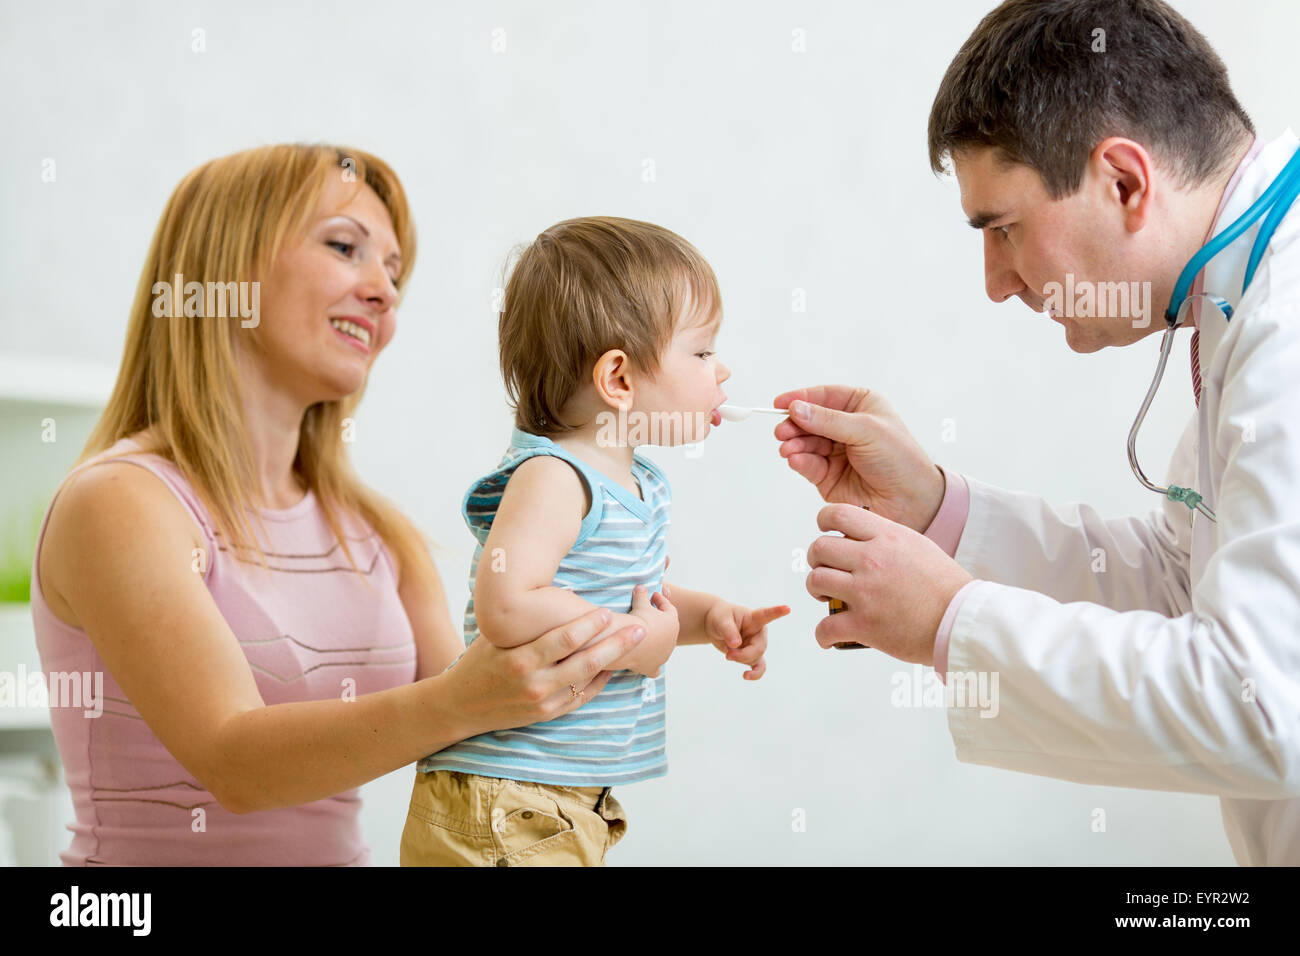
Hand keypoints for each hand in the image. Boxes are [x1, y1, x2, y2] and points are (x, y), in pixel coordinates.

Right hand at [445, 608, 646, 733]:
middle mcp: (534, 683)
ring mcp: (543, 703)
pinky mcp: (547, 716)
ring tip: (632, 645)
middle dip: (615, 645)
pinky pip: (581, 698)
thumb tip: (564, 594)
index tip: (608, 612)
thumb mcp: (497, 638)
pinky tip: (613, 667)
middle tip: (639, 630)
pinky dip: (599, 682)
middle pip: (585, 662)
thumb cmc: (479, 661)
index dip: (589, 626)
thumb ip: (528, 624)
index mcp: (520, 659)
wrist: (461, 705)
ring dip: (613, 662)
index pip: (563, 640)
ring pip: (587, 681)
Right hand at [628, 584, 678, 677]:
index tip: (653, 595)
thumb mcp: (641, 603)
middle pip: (667, 629)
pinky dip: (652, 665)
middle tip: (650, 615)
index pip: (667, 608)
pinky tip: (647, 663)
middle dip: (659, 621)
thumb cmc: (639, 620)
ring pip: (662, 647)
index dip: (660, 600)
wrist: (633, 642)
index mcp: (672, 621)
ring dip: (656, 641)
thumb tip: (640, 586)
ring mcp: (663, 654)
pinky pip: (654, 667)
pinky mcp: (653, 667)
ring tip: (646, 637)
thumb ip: (642, 594)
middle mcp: (671, 639)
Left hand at [703, 599, 791, 680]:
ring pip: (755, 658)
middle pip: (759, 648)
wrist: (715, 626)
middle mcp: (759, 632)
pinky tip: (746, 676)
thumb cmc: (720, 618)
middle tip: (728, 655)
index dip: (777, 612)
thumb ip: (728, 631)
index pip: (766, 615)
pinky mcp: (751, 655)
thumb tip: (736, 644)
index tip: (787, 608)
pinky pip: (758, 667)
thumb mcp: (721, 621)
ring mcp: (756, 644)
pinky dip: (755, 673)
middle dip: (742, 655)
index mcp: (753, 618)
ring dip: (740, 659)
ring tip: (728, 654)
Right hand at [773, 385, 946, 531]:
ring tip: (788, 448)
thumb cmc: (899, 459)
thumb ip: (828, 421)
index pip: (824, 396)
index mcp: (860, 406)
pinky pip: (808, 463)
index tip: (779, 403)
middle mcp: (846, 427)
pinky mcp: (828, 475)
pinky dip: (799, 460)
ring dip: (794, 444)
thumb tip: (796, 409)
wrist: (910, 501)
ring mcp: (836, 451)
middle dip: (794, 424)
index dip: (801, 398)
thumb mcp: (866, 430)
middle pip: (809, 419)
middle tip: (782, 431)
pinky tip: (795, 459)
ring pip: (805, 442)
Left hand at [805, 504, 972, 663]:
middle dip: (816, 560)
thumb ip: (886, 540)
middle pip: (819, 548)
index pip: (837, 514)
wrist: (962, 621)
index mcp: (886, 537)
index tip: (825, 533)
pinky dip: (822, 634)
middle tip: (826, 570)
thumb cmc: (944, 586)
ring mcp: (865, 592)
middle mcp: (871, 560)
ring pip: (815, 581)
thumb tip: (860, 539)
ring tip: (828, 598)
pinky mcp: (864, 625)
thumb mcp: (918, 546)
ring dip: (816, 591)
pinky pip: (825, 626)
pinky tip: (829, 636)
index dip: (823, 522)